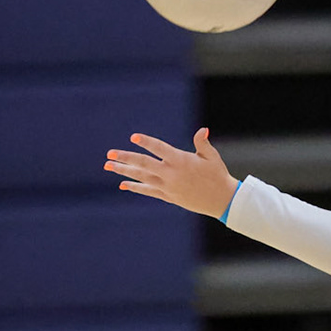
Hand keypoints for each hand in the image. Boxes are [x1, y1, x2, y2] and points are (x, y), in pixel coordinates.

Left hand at [105, 128, 239, 218]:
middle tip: (109, 154)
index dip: (147, 142)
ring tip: (108, 166)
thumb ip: (202, 143)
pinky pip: (148, 191)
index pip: (160, 149)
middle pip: (144, 164)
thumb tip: (202, 130)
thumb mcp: (212, 157)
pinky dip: (135, 187)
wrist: (222, 200)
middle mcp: (171, 174)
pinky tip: (123, 184)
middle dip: (125, 158)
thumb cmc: (218, 175)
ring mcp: (168, 186)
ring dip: (124, 172)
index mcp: (181, 161)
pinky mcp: (168, 196)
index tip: (134, 137)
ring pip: (142, 178)